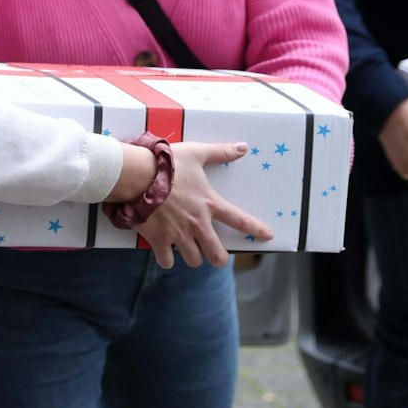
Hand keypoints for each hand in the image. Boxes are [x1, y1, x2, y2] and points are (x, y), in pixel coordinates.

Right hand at [133, 141, 269, 268]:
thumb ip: (220, 152)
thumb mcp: (196, 153)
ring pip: (193, 260)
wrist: (139, 176)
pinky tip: (166, 252)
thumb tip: (244, 147)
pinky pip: (167, 260)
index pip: (240, 220)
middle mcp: (197, 223)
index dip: (256, 229)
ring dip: (193, 256)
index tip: (268, 236)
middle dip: (219, 258)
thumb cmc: (168, 164)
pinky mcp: (159, 240)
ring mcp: (178, 234)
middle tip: (216, 255)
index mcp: (209, 204)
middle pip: (216, 255)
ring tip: (188, 249)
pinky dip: (167, 258)